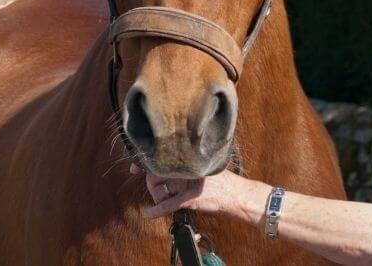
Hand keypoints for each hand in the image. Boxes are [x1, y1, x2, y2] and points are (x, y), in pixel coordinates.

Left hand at [131, 164, 254, 219]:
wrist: (237, 194)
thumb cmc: (220, 181)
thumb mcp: (202, 166)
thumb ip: (184, 164)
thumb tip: (160, 166)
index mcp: (186, 156)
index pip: (158, 157)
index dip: (143, 163)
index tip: (134, 168)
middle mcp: (185, 167)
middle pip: (154, 174)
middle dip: (151, 184)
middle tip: (156, 189)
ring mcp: (187, 183)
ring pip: (159, 190)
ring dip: (157, 197)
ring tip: (162, 200)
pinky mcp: (190, 198)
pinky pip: (167, 205)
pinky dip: (155, 211)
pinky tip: (146, 214)